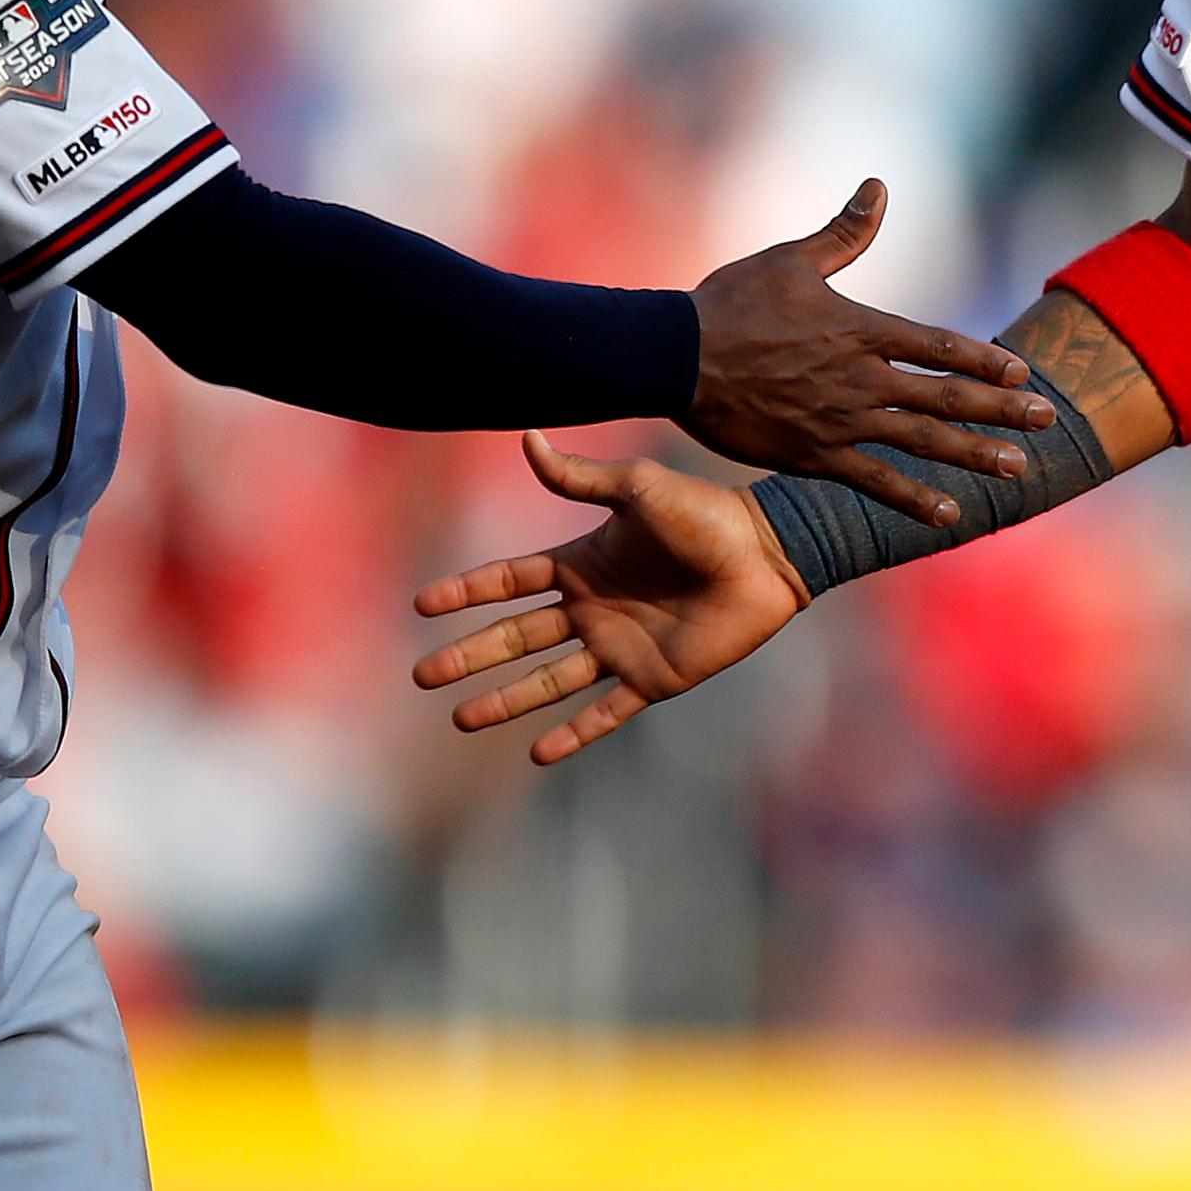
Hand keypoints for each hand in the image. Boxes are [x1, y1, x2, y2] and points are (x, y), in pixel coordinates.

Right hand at [413, 431, 812, 764]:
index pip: (510, 581)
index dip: (467, 592)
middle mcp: (593, 609)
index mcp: (584, 564)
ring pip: (549, 680)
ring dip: (505, 699)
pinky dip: (574, 734)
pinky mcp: (653, 678)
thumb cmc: (705, 514)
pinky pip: (607, 713)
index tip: (423, 605)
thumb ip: (581, 476)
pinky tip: (539, 753)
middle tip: (423, 676)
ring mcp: (620, 647)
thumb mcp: (638, 489)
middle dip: (469, 656)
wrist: (767, 554)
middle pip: (516, 637)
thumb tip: (526, 437)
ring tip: (461, 718)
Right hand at [687, 179, 1048, 525]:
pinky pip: (873, 483)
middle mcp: (861, 379)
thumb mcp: (791, 260)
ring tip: (1020, 470)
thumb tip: (880, 187)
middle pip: (945, 397)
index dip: (985, 361)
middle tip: (1048, 421)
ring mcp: (840, 422)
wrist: (674, 356)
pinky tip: (952, 515)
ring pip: (921, 443)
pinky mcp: (813, 456)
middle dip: (1001, 411)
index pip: (939, 347)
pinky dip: (914, 499)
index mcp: (861, 330)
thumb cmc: (730, 302)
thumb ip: (845, 233)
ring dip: (974, 455)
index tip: (1023, 373)